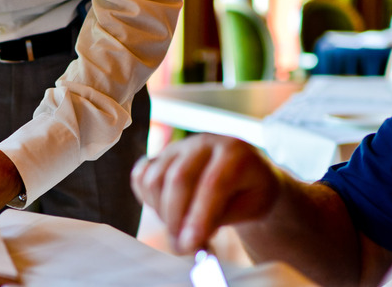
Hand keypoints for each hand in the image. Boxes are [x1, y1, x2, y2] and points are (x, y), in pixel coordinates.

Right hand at [130, 133, 282, 253]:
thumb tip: (186, 240)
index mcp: (235, 151)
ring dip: (162, 212)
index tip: (190, 245)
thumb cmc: (250, 194)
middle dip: (176, 219)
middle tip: (181, 247)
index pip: (212, 183)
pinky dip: (147, 199)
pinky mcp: (160, 154)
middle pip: (179, 179)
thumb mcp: (248, 209)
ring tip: (180, 228)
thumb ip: (216, 220)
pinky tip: (166, 210)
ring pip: (155, 179)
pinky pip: (140, 176)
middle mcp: (203, 143)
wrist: (247, 175)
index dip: (199, 216)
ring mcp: (178, 146)